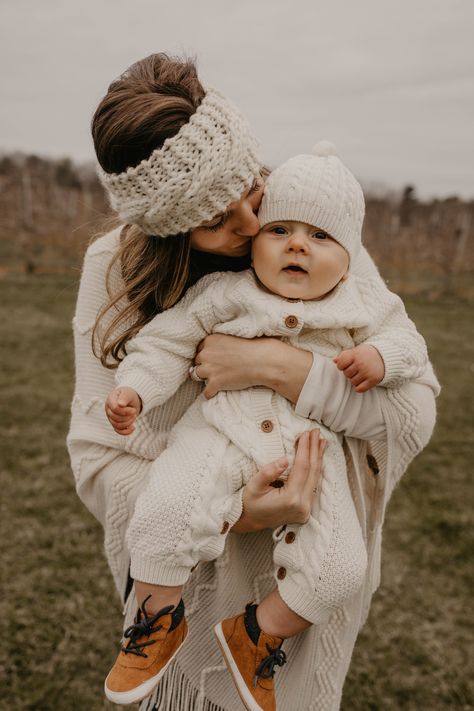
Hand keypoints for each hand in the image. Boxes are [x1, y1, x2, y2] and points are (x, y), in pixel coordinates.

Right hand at [105, 387, 141, 434]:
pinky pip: (118, 431)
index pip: (115, 409)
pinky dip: (126, 431)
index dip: (125, 411)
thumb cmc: (128, 394)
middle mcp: (109, 410)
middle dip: (127, 417)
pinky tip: (133, 427)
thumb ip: (124, 397)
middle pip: (115, 418)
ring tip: (134, 416)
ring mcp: (111, 418)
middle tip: (134, 411)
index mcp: (110, 400)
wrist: (130, 399)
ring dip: (128, 422)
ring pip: (117, 425)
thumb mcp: (128, 393)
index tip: (133, 409)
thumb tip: (121, 404)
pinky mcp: (115, 424)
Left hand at [194, 333, 311, 402]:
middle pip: (197, 362)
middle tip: (220, 369)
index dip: (209, 355)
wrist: (263, 361)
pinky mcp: (215, 383)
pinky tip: (218, 391)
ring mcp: (209, 369)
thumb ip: (221, 343)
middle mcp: (206, 353)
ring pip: (197, 375)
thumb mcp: (233, 337)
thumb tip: (218, 352)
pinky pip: (206, 392)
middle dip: (206, 365)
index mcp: (210, 340)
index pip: (201, 349)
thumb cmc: (254, 347)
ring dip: (206, 378)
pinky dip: (211, 393)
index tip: (217, 359)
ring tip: (218, 379)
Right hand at [233, 429, 325, 531]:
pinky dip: (315, 470)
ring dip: (318, 458)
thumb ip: (268, 472)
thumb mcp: (253, 486)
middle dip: (315, 450)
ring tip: (321, 442)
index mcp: (290, 500)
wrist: (249, 522)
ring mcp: (305, 510)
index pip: (302, 468)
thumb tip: (284, 460)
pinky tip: (317, 458)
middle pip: (313, 472)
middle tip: (316, 432)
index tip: (305, 433)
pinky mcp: (306, 510)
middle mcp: (302, 506)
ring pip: (316, 479)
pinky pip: (313, 485)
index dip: (305, 449)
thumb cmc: (249, 503)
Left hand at [333, 344, 384, 391]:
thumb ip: (344, 355)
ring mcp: (367, 372)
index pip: (340, 364)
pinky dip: (359, 387)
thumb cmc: (366, 354)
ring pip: (352, 382)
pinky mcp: (373, 380)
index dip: (341, 365)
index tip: (346, 364)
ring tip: (361, 374)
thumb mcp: (356, 351)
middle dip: (349, 372)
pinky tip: (362, 382)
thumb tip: (334, 360)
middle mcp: (361, 363)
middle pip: (346, 374)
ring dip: (355, 379)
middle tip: (356, 369)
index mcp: (355, 354)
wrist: (385, 357)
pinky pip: (359, 389)